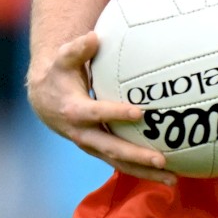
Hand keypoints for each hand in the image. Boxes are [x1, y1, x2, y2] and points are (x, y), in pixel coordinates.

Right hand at [27, 31, 173, 184]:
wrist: (45, 100)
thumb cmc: (60, 74)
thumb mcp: (64, 59)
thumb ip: (78, 49)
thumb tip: (94, 37)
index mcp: (74, 111)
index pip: (96, 113)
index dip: (116, 113)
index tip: (139, 112)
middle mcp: (82, 134)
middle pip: (111, 148)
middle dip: (136, 156)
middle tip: (161, 160)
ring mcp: (92, 146)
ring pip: (119, 163)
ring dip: (145, 172)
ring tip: (173, 179)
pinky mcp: (100, 151)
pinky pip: (123, 165)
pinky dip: (143, 172)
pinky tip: (170, 177)